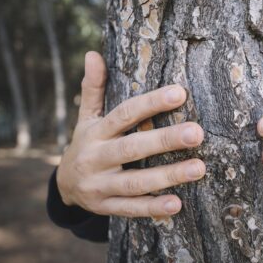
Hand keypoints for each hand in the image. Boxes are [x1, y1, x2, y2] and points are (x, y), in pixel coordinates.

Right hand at [56, 51, 204, 217]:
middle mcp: (95, 158)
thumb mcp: (86, 117)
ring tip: (198, 168)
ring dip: (167, 176)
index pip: (124, 114)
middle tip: (197, 133)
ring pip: (135, 182)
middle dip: (165, 140)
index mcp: (95, 132)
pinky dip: (152, 208)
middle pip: (132, 148)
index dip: (151, 103)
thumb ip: (93, 88)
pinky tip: (177, 204)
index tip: (180, 93)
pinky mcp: (105, 207)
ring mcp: (99, 185)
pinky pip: (130, 208)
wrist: (64, 186)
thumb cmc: (86, 144)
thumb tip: (92, 53)